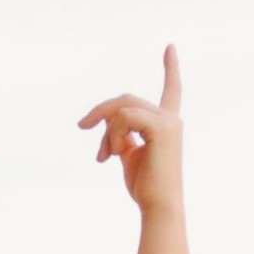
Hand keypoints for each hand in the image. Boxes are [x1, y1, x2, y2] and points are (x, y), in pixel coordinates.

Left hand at [79, 46, 183, 210]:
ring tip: (105, 156)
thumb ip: (121, 134)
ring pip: (122, 108)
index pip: (171, 91)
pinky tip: (114, 154)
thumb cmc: (145, 186)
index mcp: (166, 124)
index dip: (170, 68)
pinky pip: (124, 118)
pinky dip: (112, 135)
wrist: (157, 206)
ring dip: (106, 131)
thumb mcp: (129, 155)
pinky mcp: (162, 128)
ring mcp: (168, 122)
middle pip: (126, 99)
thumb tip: (107, 123)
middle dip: (101, 112)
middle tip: (82, 126)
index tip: (169, 46)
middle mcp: (171, 119)